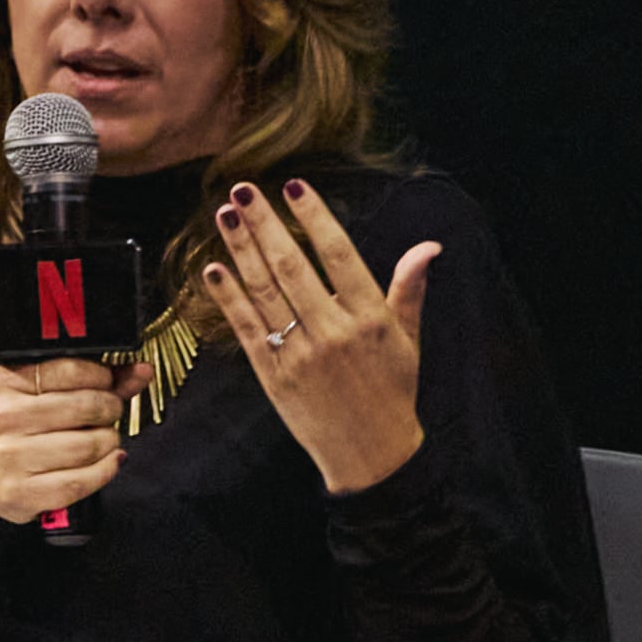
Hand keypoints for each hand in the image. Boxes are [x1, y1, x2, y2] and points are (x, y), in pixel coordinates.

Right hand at [0, 354, 149, 524]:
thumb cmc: (18, 432)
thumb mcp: (43, 396)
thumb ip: (94, 381)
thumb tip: (142, 371)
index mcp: (7, 382)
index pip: (73, 370)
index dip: (103, 378)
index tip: (107, 386)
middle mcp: (4, 417)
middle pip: (86, 407)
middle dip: (109, 411)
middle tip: (108, 416)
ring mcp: (10, 457)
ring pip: (88, 446)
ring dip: (109, 443)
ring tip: (103, 441)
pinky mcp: (21, 492)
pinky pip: (81, 481)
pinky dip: (105, 471)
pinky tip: (106, 463)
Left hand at [205, 174, 440, 494]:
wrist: (371, 455)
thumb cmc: (392, 392)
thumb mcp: (408, 339)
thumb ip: (408, 288)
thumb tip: (428, 246)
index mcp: (369, 318)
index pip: (338, 255)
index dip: (314, 217)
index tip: (293, 186)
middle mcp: (332, 332)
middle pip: (292, 267)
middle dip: (265, 224)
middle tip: (243, 189)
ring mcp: (299, 354)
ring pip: (264, 291)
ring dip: (241, 250)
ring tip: (225, 215)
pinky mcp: (273, 374)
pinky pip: (246, 328)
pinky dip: (228, 297)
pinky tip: (213, 269)